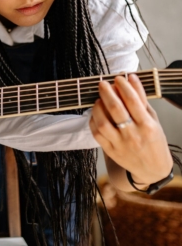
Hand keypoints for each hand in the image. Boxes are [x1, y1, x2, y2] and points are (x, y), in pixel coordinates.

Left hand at [89, 74, 172, 189]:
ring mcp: (120, 144)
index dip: (124, 87)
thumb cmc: (153, 140)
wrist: (152, 169)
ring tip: (99, 99)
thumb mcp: (153, 119)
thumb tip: (131, 79)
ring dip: (98, 107)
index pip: (133, 102)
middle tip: (102, 84)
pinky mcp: (110, 150)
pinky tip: (95, 113)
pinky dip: (93, 121)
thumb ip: (141, 100)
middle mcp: (133, 135)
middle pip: (116, 110)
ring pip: (103, 122)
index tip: (118, 78)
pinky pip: (96, 134)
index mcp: (147, 126)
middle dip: (107, 93)